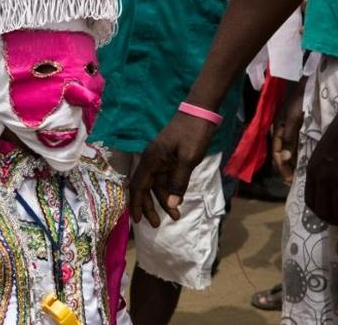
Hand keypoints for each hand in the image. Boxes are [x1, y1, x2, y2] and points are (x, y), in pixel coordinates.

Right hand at [130, 112, 216, 226]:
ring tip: (174, 216)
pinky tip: (177, 200)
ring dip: (163, 200)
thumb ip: (178, 181)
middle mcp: (151, 160)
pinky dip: (170, 191)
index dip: (136, 204)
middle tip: (157, 224)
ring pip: (156, 185)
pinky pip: (165, 178)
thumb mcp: (188, 158)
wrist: (201, 112)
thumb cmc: (193, 133)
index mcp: (151, 159)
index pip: (138, 186)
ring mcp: (160, 159)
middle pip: (144, 187)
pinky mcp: (168, 159)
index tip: (137, 220)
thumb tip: (172, 203)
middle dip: (149, 206)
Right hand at [272, 79, 304, 183]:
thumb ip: (289, 138)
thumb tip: (285, 157)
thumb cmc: (300, 101)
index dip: (282, 166)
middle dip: (284, 167)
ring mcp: (288, 129)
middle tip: (290, 181)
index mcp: (277, 129)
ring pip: (286, 150)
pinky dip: (295, 154)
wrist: (307, 84)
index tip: (288, 179)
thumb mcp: (294, 119)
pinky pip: (293, 144)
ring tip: (293, 175)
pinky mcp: (295, 127)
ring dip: (289, 163)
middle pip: (280, 153)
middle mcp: (280, 131)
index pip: (277, 152)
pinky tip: (298, 161)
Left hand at [305, 109, 337, 225]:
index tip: (330, 216)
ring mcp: (337, 178)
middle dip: (333, 219)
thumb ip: (320, 173)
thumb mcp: (322, 156)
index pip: (311, 201)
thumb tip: (323, 191)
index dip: (320, 212)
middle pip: (323, 210)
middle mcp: (322, 177)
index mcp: (312, 171)